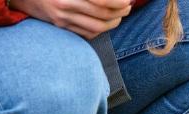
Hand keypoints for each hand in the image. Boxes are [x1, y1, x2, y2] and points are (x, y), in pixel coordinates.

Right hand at [9, 0, 131, 38]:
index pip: (100, 0)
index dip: (117, 1)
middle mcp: (64, 5)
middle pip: (102, 14)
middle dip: (120, 12)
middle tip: (128, 7)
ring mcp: (61, 19)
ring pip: (96, 27)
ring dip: (113, 23)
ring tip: (120, 16)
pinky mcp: (60, 28)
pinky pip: (85, 34)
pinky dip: (99, 31)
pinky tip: (105, 23)